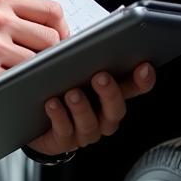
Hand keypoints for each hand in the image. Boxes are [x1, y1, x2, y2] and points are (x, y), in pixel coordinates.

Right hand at [0, 0, 69, 105]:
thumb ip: (10, 17)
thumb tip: (48, 31)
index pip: (51, 11)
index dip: (63, 30)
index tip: (62, 43)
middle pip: (52, 39)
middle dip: (54, 56)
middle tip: (46, 67)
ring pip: (38, 63)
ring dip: (35, 74)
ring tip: (24, 79)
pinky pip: (17, 82)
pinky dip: (17, 88)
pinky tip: (8, 88)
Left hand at [26, 63, 155, 155]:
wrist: (36, 119)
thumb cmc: (62, 87)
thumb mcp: (76, 68)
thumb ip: (89, 58)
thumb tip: (93, 39)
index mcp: (110, 95)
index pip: (134, 88)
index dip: (143, 80)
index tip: (144, 67)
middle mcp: (103, 117)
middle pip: (115, 109)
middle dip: (110, 93)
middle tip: (100, 77)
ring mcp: (85, 131)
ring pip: (90, 124)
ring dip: (82, 107)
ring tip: (72, 93)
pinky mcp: (64, 140)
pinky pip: (65, 131)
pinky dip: (60, 117)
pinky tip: (52, 104)